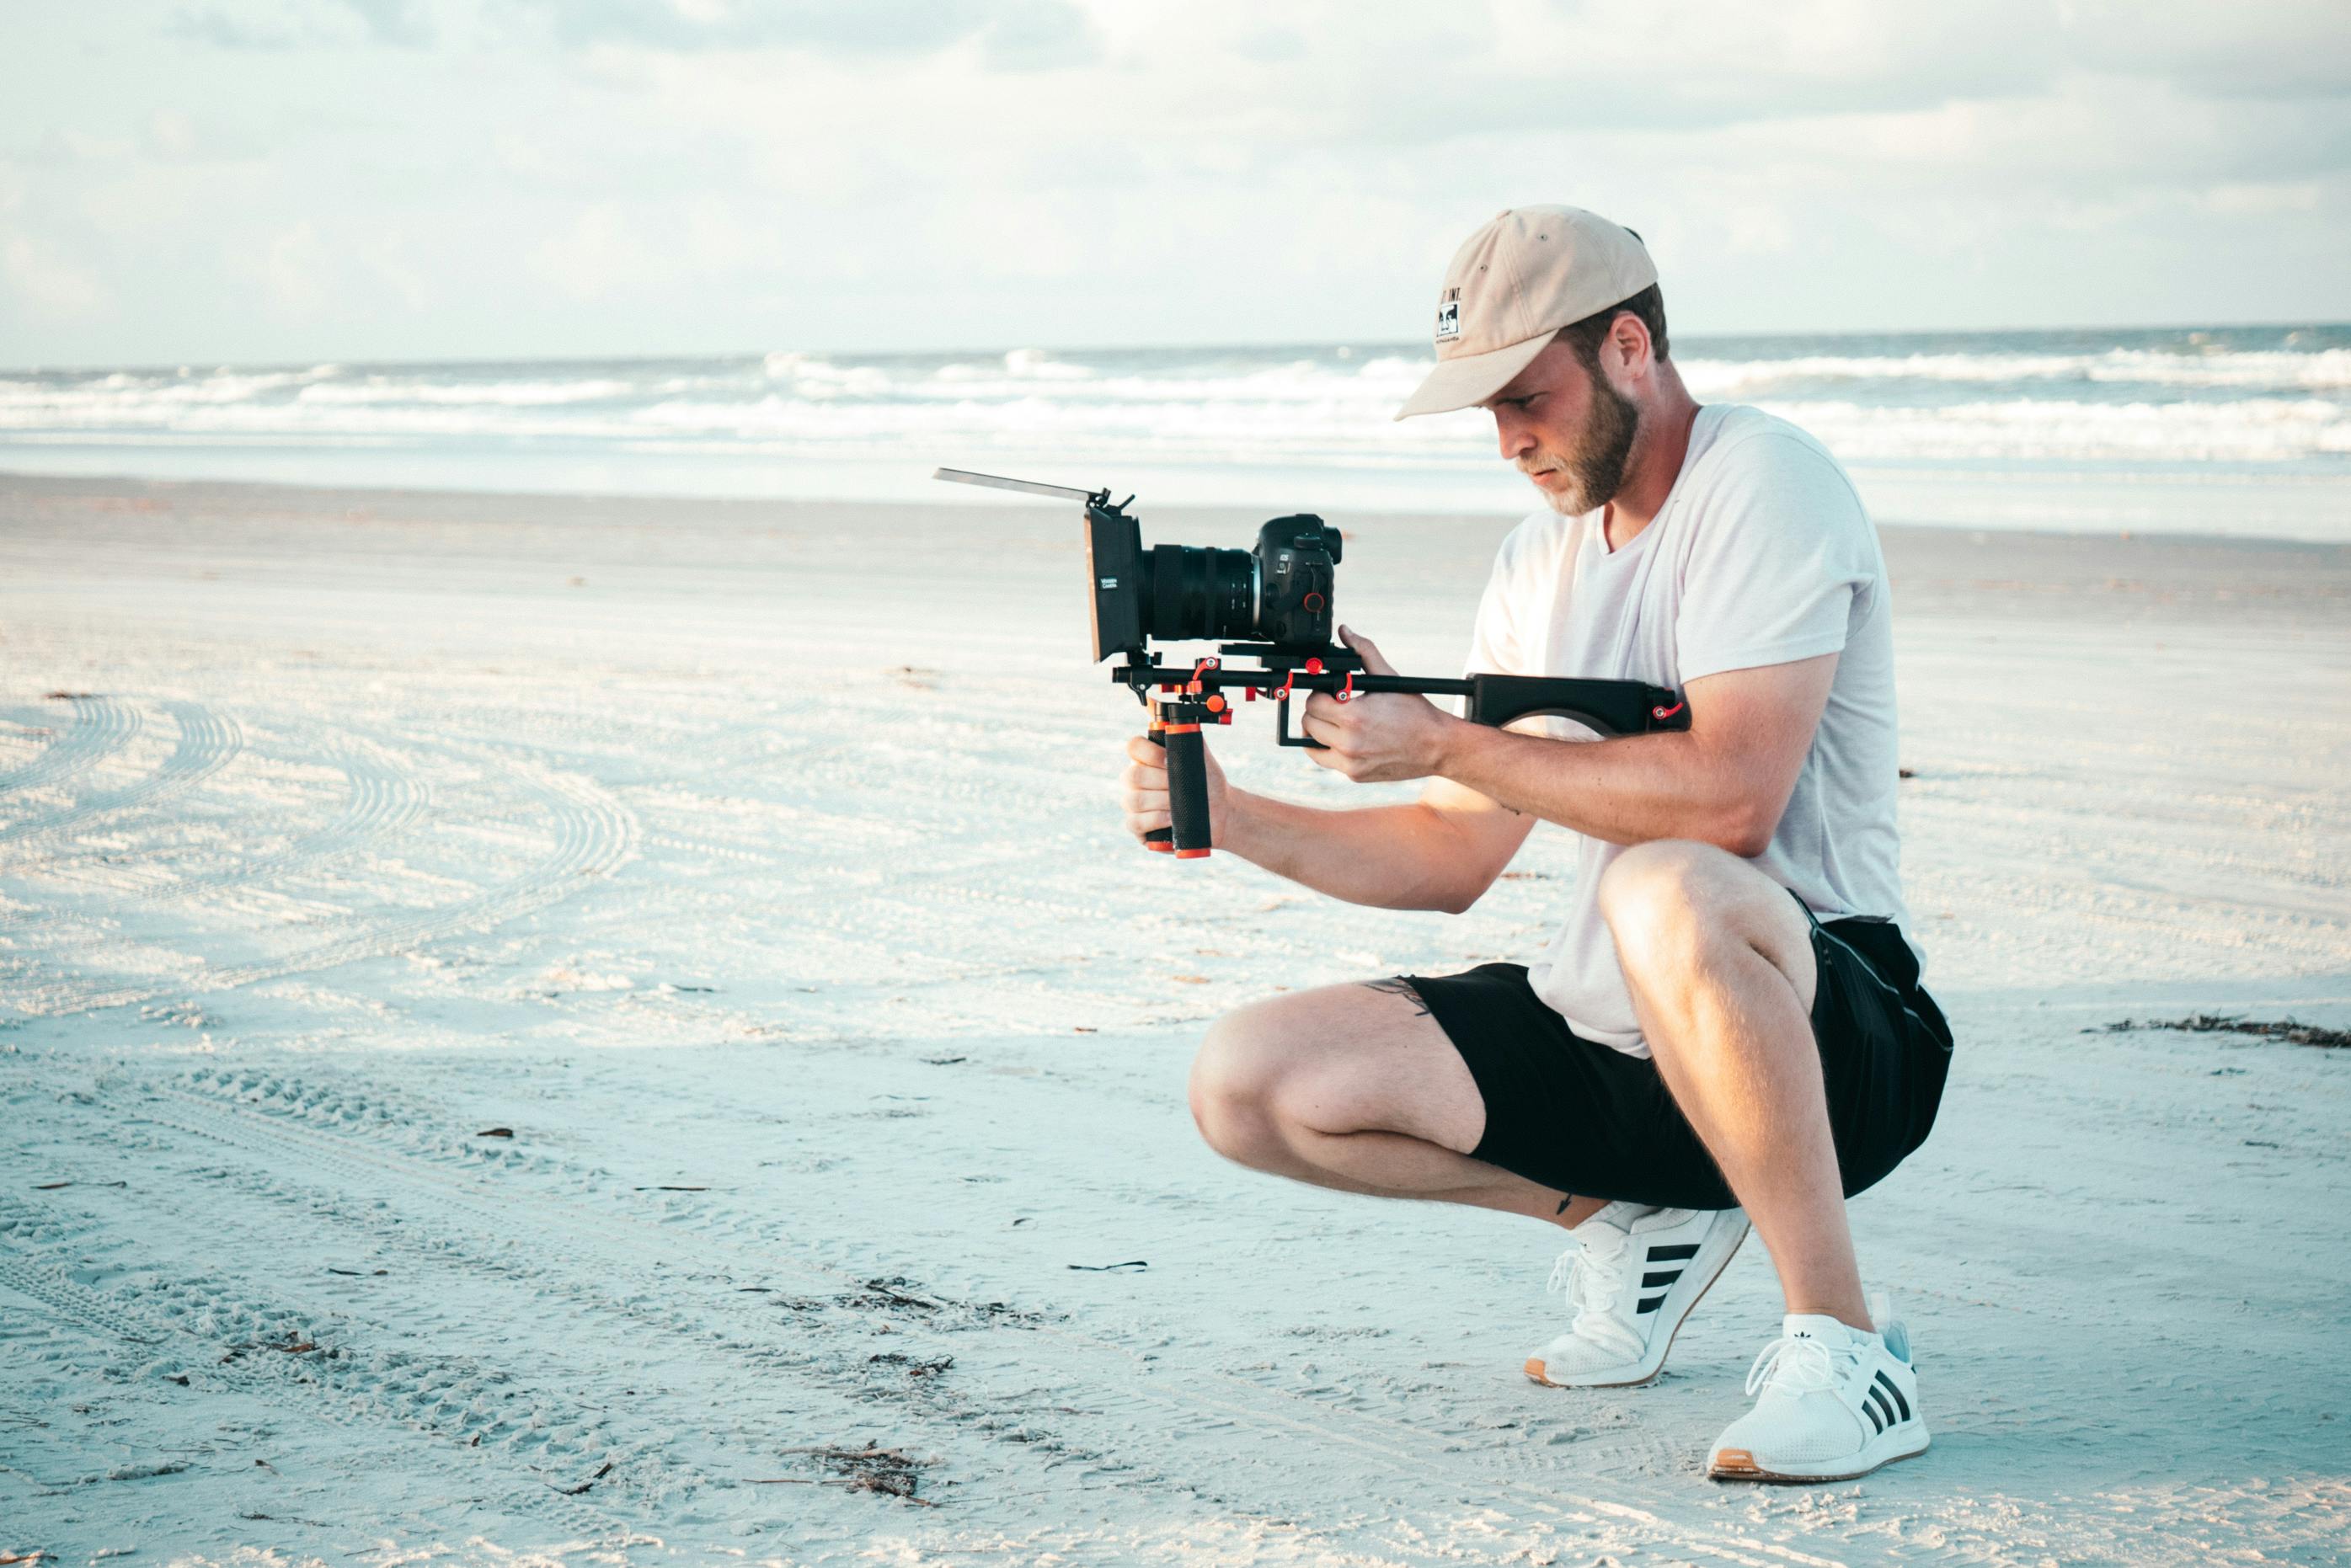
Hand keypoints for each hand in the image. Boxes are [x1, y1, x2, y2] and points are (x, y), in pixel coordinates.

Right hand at [1121, 729, 1235, 846]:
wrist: (1220, 810)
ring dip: (1161, 801)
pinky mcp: (1137, 826)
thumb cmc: (1206, 781)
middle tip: (1181, 785)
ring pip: (1133, 800)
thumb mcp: (1199, 753)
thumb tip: (1156, 702)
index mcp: (1146, 759)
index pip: (1133, 747)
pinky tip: (1170, 818)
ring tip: (1179, 803)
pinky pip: (1135, 822)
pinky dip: (1155, 820)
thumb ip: (1182, 730)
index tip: (1170, 760)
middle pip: (1132, 775)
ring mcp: (1133, 803)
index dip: (1150, 753)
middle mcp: (1135, 779)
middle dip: (1161, 781)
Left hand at [1299, 626, 1461, 783]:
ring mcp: (1350, 762)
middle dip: (1317, 711)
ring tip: (1335, 722)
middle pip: (1309, 723)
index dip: (1319, 694)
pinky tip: (1341, 739)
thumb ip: (1364, 652)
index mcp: (1354, 716)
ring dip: (1319, 731)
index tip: (1330, 693)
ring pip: (1312, 744)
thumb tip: (1345, 632)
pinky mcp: (1354, 775)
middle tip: (1333, 706)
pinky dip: (1328, 749)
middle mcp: (1348, 742)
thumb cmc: (1415, 712)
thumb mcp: (1389, 678)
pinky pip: (1325, 761)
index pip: (1313, 703)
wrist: (1436, 746)